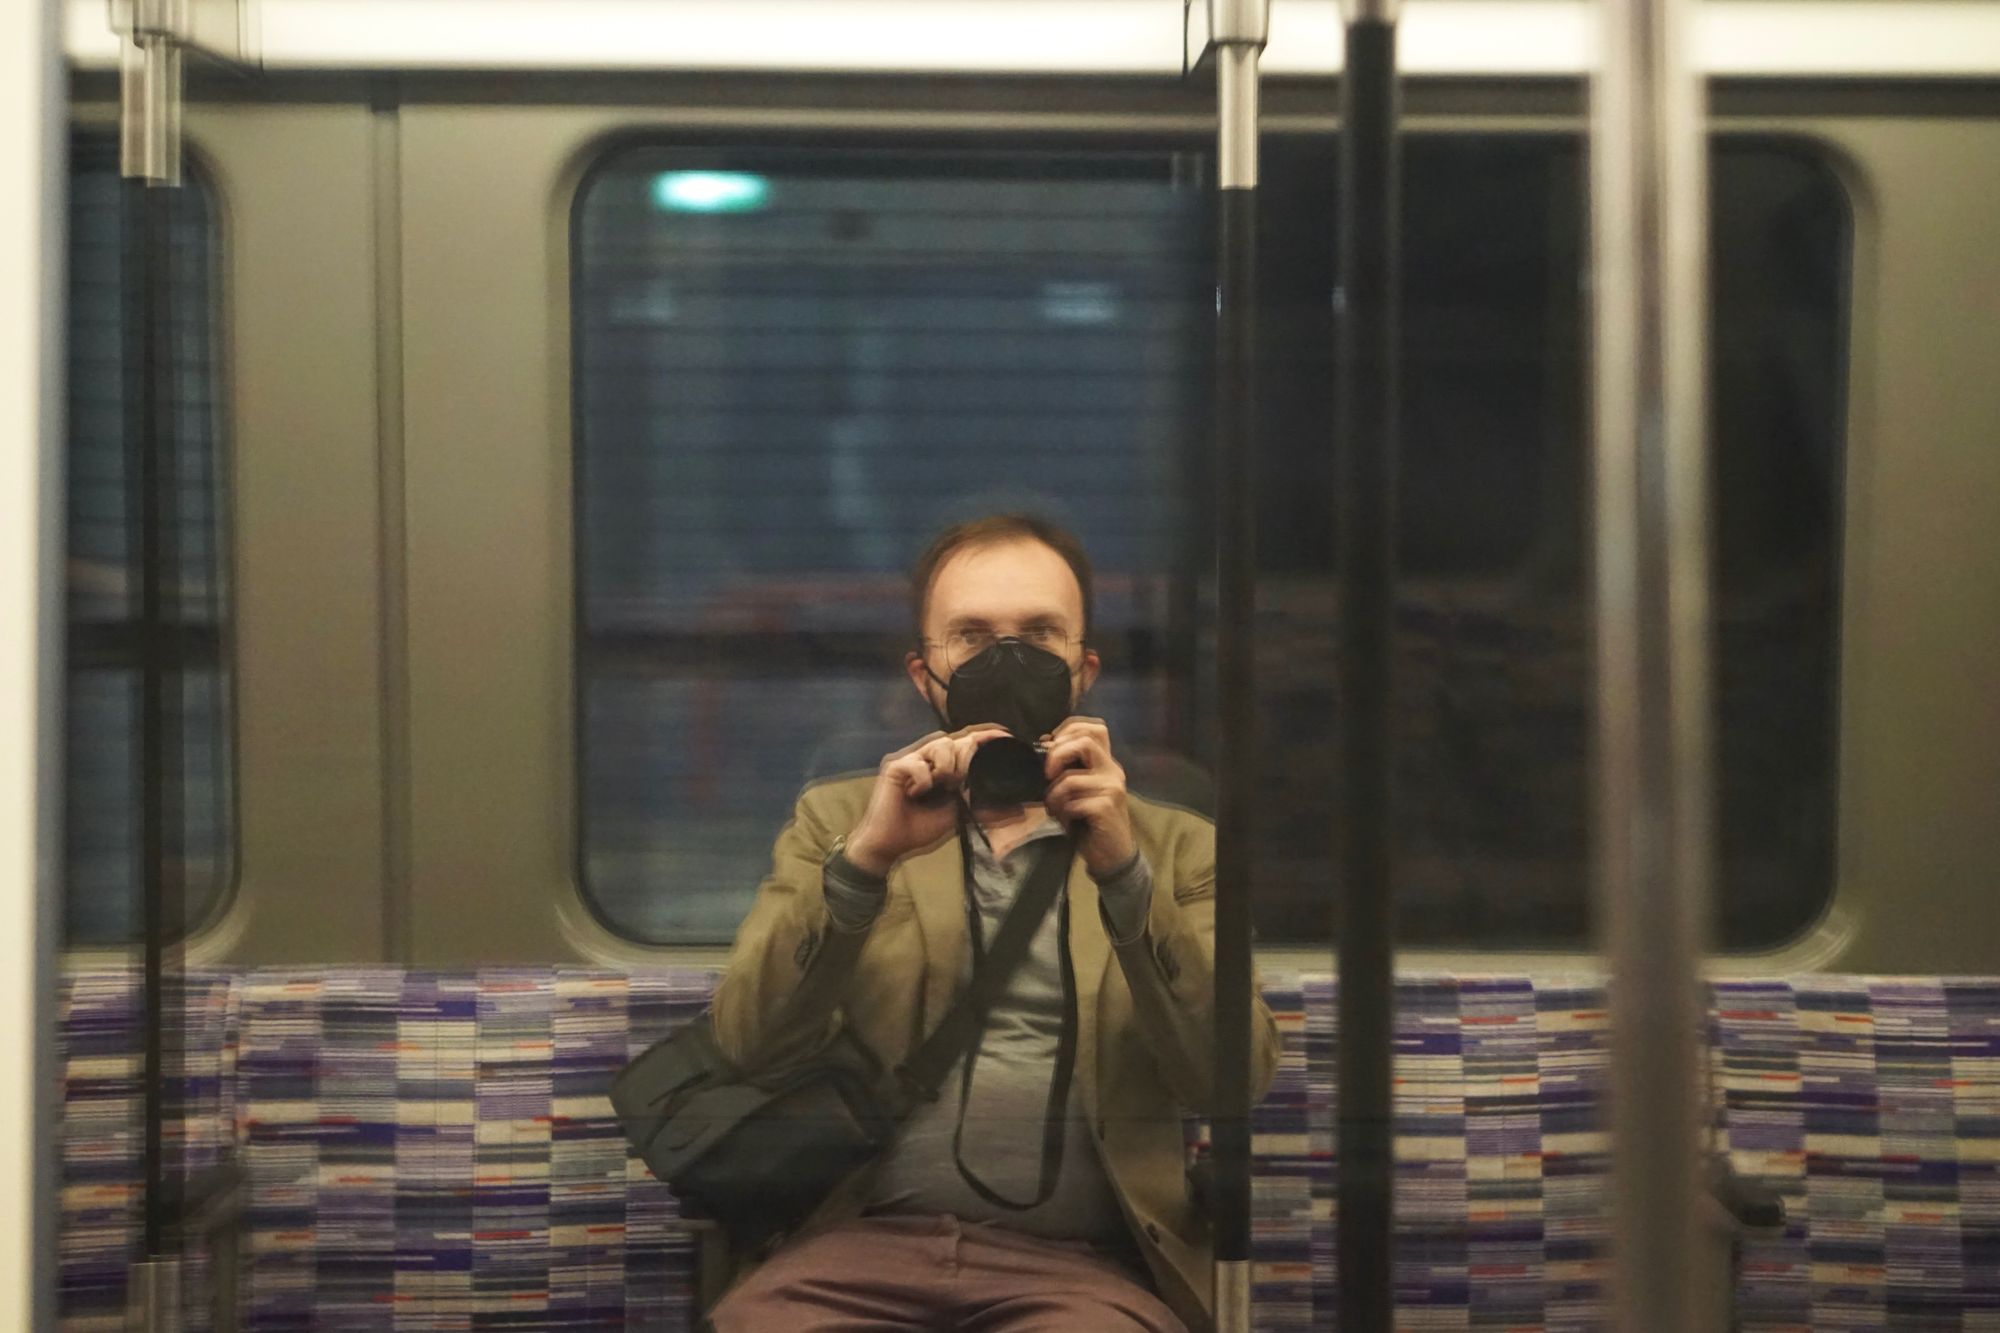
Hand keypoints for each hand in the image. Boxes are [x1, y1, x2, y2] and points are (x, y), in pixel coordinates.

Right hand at [845, 725, 1012, 875]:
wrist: (891, 845)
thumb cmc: (920, 828)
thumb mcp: (959, 816)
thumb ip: (983, 808)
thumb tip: (1018, 810)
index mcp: (942, 765)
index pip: (966, 740)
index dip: (984, 734)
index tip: (1004, 735)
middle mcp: (927, 757)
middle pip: (955, 739)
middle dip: (965, 757)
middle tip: (958, 782)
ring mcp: (911, 759)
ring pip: (940, 743)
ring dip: (947, 765)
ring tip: (941, 785)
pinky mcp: (895, 767)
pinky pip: (917, 762)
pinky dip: (923, 779)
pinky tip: (916, 794)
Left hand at [1041, 716, 1136, 877]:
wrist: (1112, 854)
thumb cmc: (1090, 820)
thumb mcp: (1078, 789)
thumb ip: (1068, 767)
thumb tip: (1044, 743)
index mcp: (1105, 762)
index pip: (1094, 727)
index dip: (1068, 728)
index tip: (1051, 745)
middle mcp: (1112, 770)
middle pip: (1084, 741)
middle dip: (1056, 755)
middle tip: (1047, 775)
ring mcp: (1112, 788)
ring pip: (1071, 778)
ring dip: (1053, 795)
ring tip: (1055, 808)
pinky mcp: (1107, 807)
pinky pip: (1073, 803)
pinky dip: (1062, 812)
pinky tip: (1066, 821)